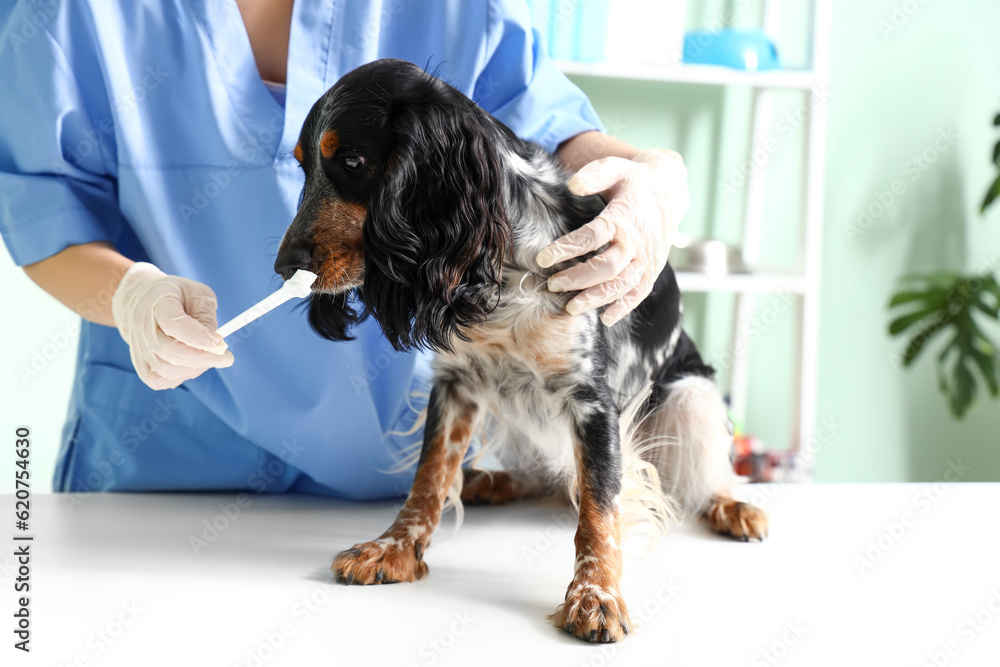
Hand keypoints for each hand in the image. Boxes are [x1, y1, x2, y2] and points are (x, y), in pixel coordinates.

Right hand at [111, 262, 233, 389]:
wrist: (140, 301)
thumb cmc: (176, 297)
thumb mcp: (198, 294)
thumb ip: (206, 316)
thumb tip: (215, 344)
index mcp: (157, 302)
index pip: (174, 323)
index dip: (198, 337)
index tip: (221, 344)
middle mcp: (142, 326)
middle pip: (169, 351)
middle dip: (203, 359)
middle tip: (226, 358)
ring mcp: (138, 346)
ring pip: (165, 370)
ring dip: (194, 368)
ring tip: (208, 357)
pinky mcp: (138, 363)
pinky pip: (157, 380)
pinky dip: (179, 377)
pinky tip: (191, 366)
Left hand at [536, 148, 689, 325]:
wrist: (669, 188)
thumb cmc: (634, 179)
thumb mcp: (616, 166)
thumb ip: (594, 174)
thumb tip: (573, 185)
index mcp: (624, 217)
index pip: (592, 237)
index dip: (566, 249)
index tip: (541, 258)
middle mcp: (637, 241)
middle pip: (608, 267)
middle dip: (579, 279)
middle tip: (553, 285)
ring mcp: (647, 258)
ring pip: (623, 284)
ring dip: (597, 298)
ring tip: (571, 307)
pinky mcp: (653, 268)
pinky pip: (640, 292)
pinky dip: (625, 307)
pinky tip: (605, 318)